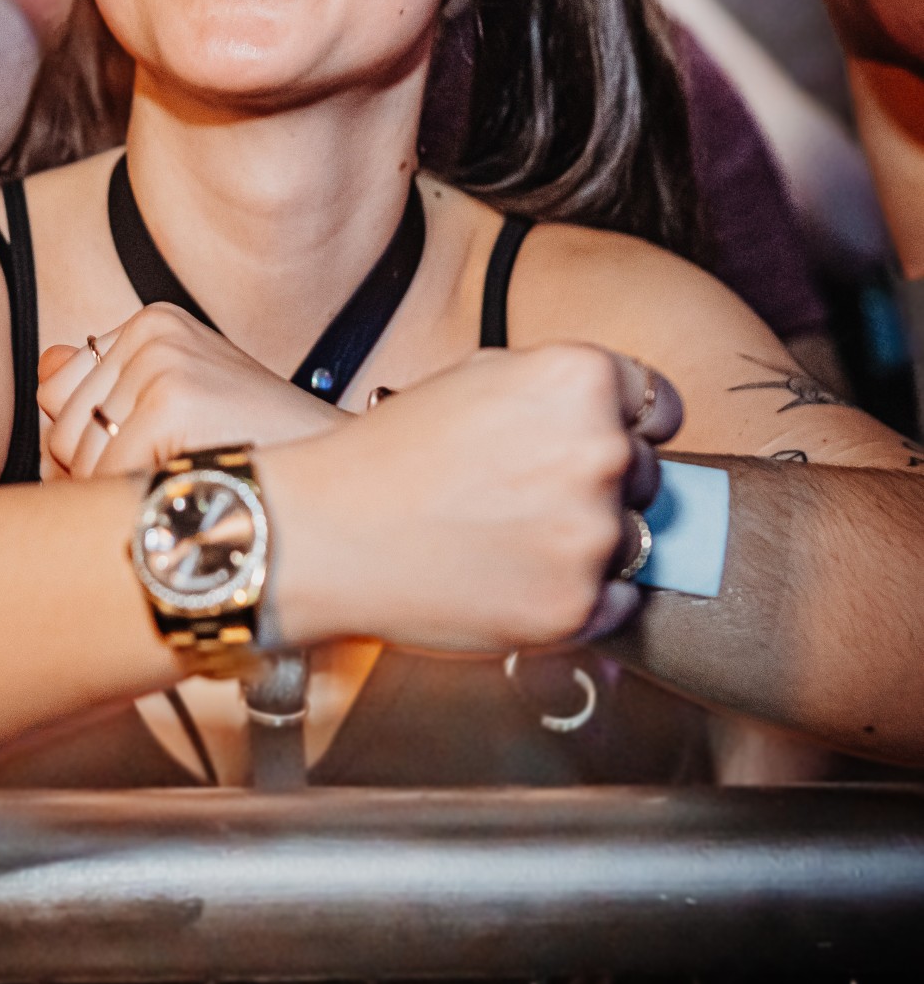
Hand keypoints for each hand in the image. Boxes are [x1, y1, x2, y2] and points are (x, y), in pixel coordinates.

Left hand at [38, 303, 347, 478]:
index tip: (144, 463)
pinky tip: (189, 498)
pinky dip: (137, 505)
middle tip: (166, 483)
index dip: (87, 446)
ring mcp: (161, 360)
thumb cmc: (256, 450)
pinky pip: (106, 477)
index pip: (58, 392)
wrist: (338, 476)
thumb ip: (108, 385)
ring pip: (74, 456)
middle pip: (60, 425)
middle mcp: (152, 330)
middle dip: (95, 474)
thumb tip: (45, 368)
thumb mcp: (182, 402)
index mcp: (153, 324)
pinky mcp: (171, 399)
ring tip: (182, 487)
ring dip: (117, 494)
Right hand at [272, 344, 680, 656]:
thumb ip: (561, 391)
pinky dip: (582, 597)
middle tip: (526, 498)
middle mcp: (599, 449)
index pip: (658, 404)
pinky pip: (618, 602)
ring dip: (588, 543)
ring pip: (631, 539)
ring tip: (508, 540)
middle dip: (600, 485)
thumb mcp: (479, 378)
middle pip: (645, 473)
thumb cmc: (393, 453)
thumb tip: (623, 419)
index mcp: (579, 379)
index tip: (599, 445)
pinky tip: (516, 579)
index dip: (628, 425)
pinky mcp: (577, 606)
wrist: (325, 534)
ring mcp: (591, 533)